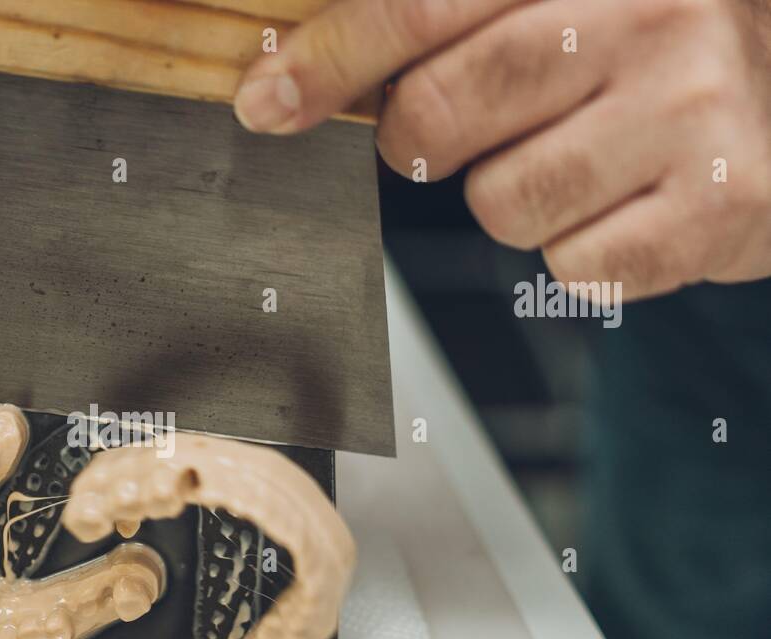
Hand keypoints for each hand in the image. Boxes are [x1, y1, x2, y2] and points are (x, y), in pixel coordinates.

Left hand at [234, 0, 770, 299]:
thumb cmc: (642, 57)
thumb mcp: (555, 3)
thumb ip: (444, 22)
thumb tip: (285, 82)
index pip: (422, 6)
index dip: (329, 58)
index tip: (264, 102)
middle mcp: (650, 17)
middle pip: (440, 113)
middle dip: (420, 139)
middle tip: (463, 126)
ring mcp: (691, 113)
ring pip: (498, 205)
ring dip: (510, 198)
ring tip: (577, 158)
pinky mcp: (718, 209)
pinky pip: (569, 267)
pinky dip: (576, 251)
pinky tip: (625, 203)